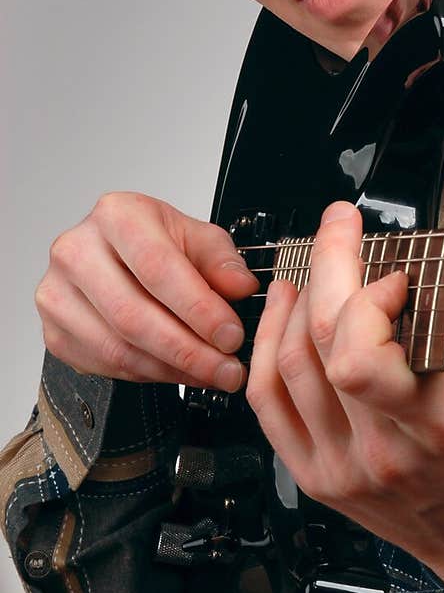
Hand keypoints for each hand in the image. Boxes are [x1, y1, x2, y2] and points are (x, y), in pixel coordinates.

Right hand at [35, 192, 258, 389]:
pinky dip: (147, 376)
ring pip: (117, 347)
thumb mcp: (198, 238)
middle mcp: (77, 251)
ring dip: (171, 370)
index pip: (157, 268)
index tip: (230, 335)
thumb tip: (241, 287)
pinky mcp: (54, 330)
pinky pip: (104, 365)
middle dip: (188, 350)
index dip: (198, 308)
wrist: (113, 255)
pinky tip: (177, 371)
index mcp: (116, 216)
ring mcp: (57, 293)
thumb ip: (222, 262)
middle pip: (133, 315)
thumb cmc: (154, 243)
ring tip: (209, 374)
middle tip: (226, 368)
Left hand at [246, 201, 443, 584]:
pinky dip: (268, 349)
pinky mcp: (318, 477)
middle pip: (322, 346)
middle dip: (327, 268)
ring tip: (312, 269)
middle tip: (340, 229)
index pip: (363, 356)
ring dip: (295, 304)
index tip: (396, 274)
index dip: (368, 299)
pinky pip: (269, 404)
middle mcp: (383, 450)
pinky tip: (283, 317)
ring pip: (288, 368)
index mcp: (439, 424)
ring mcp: (344, 467)